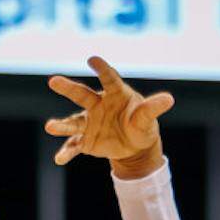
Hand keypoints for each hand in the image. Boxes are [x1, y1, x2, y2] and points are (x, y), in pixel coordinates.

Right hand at [44, 56, 175, 177]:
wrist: (133, 146)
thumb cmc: (141, 124)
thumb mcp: (147, 118)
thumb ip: (153, 108)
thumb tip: (169, 99)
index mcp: (115, 94)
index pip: (109, 79)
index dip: (102, 69)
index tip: (92, 59)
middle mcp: (98, 105)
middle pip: (82, 95)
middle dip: (68, 88)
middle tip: (53, 80)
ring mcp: (90, 122)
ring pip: (73, 122)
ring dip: (62, 125)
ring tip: (50, 127)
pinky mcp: (86, 140)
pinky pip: (74, 146)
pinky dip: (67, 152)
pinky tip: (60, 159)